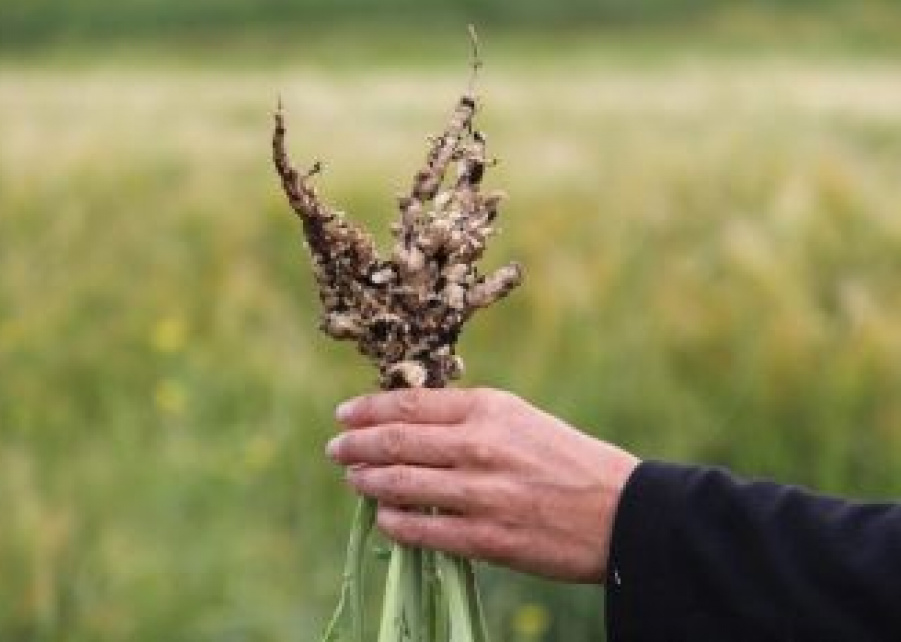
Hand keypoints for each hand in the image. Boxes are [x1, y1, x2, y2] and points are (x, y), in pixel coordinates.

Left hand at [326, 387, 638, 583]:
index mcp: (490, 409)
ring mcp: (482, 494)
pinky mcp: (488, 538)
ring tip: (353, 479)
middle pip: (395, 442)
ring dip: (367, 482)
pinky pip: (424, 531)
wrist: (621, 512)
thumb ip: (469, 418)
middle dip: (355, 445)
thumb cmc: (569, 460)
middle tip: (335, 449)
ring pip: (401, 485)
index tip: (344, 415)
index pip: (410, 404)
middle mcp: (481, 446)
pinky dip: (395, 523)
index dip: (368, 409)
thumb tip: (410, 422)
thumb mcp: (521, 419)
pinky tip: (384, 517)